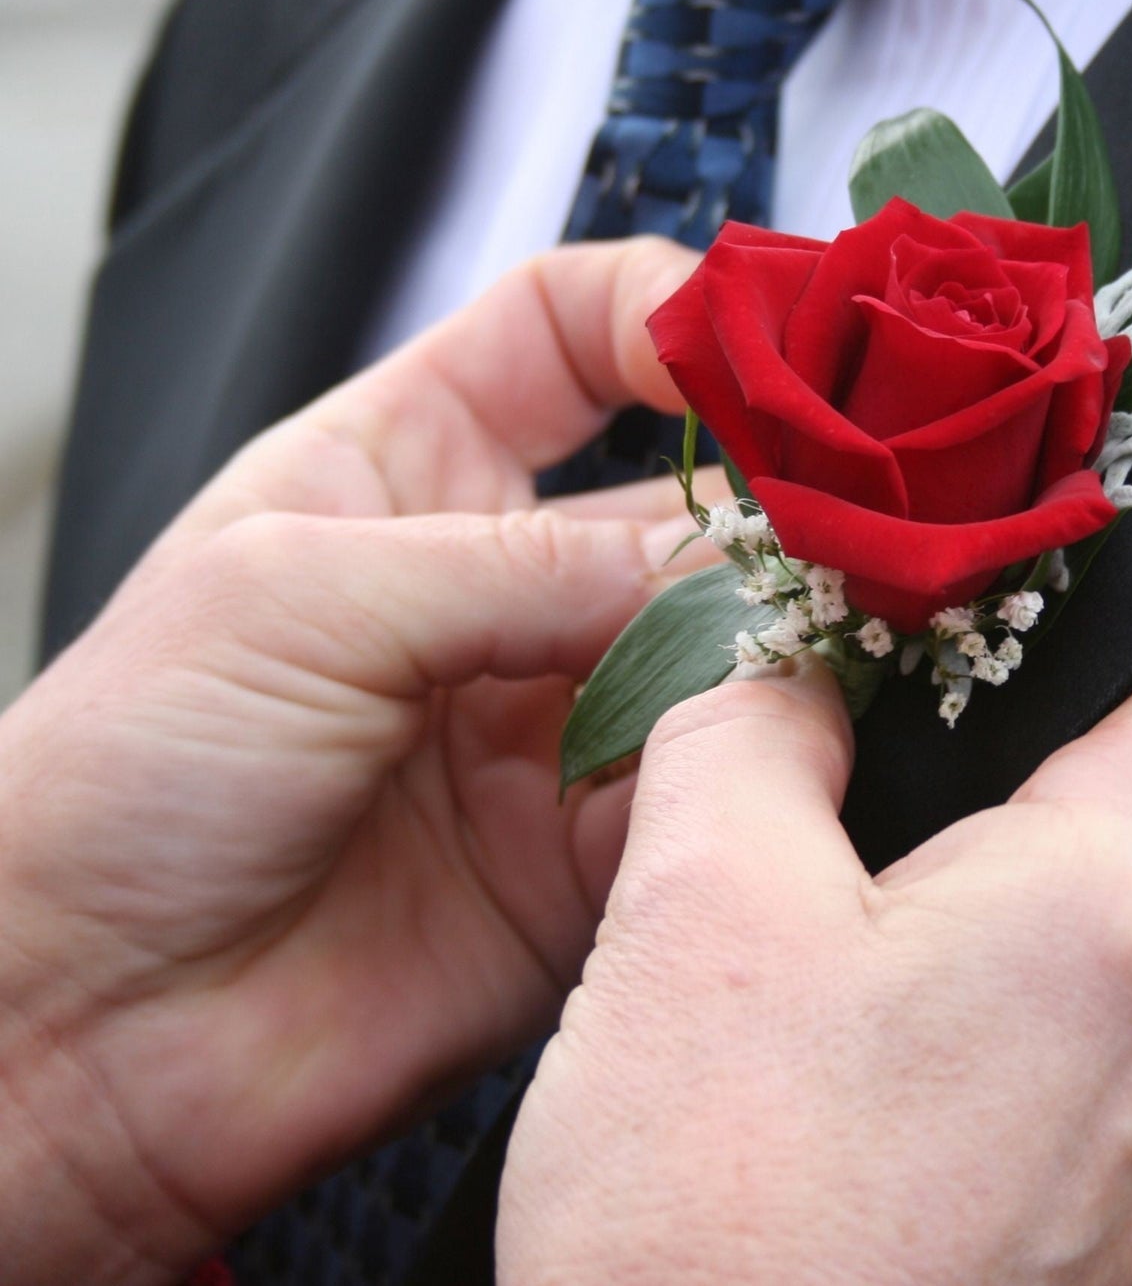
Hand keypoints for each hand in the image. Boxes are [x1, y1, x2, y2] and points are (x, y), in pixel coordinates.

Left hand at [0, 239, 707, 1283]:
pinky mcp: (581, 850)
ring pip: (714, 648)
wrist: (73, 1029)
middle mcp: (495, 584)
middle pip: (675, 501)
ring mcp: (548, 716)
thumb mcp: (299, 594)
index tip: (759, 344)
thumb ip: (514, 566)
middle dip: (763, 507)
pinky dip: (738, 777)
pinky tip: (741, 771)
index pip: (564, 335)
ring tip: (800, 651)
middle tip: (840, 531)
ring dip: (763, 648)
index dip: (665, 317)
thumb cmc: (124, 768)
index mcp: (405, 468)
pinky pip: (701, 793)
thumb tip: (714, 560)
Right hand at [497, 654, 1131, 1285]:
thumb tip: (792, 664)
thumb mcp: (696, 894)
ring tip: (832, 986)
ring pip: (1093, 943)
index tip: (931, 661)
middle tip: (827, 836)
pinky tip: (871, 1093)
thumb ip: (753, 716)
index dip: (1031, 645)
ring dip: (974, 927)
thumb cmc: (721, 1225)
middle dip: (972, 800)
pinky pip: (1089, 1065)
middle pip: (1114, 817)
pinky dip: (996, 1040)